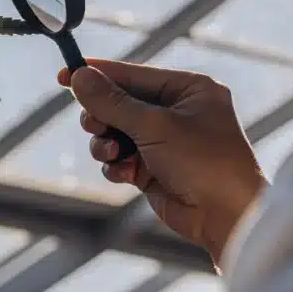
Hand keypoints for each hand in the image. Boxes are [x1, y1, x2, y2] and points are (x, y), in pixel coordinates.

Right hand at [59, 59, 266, 261]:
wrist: (228, 217)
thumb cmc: (205, 162)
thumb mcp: (155, 126)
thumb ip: (113, 102)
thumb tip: (79, 76)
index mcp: (188, 89)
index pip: (133, 74)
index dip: (97, 74)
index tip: (64, 74)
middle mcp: (177, 112)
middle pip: (119, 103)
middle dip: (102, 117)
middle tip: (95, 127)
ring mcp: (165, 141)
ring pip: (115, 133)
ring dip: (105, 144)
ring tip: (112, 155)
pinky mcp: (154, 169)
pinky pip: (120, 158)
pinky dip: (116, 165)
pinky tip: (124, 174)